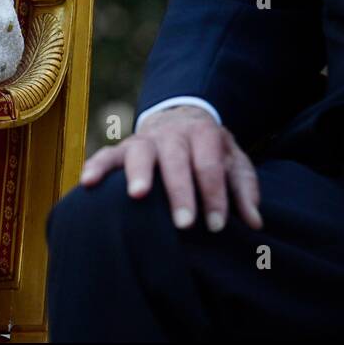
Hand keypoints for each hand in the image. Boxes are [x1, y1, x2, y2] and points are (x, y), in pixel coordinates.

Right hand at [79, 105, 262, 231]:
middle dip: (180, 192)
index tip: (216, 227)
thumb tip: (255, 222)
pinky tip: (87, 183)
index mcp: (203, 133)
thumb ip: (244, 189)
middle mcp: (172, 134)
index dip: (214, 196)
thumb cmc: (209, 150)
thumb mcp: (233, 161)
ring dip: (138, 173)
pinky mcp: (122, 148)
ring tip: (137, 196)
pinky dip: (97, 166)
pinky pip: (107, 154)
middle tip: (184, 224)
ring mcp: (145, 139)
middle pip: (177, 160)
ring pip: (140, 152)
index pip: (210, 165)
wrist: (181, 117)